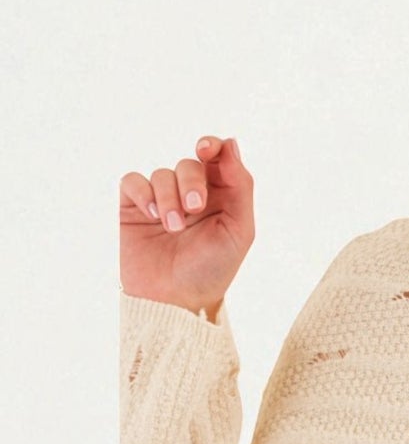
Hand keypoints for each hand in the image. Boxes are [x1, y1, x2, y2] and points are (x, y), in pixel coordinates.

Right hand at [118, 134, 253, 318]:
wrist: (172, 300)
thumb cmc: (210, 271)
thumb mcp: (238, 231)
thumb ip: (240, 186)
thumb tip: (231, 143)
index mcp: (221, 198)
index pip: (218, 158)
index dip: (213, 146)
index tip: (207, 149)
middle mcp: (191, 194)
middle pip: (190, 164)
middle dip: (191, 182)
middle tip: (194, 208)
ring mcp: (161, 199)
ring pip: (162, 174)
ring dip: (168, 197)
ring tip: (172, 227)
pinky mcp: (133, 208)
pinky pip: (133, 181)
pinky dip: (143, 192)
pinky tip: (151, 214)